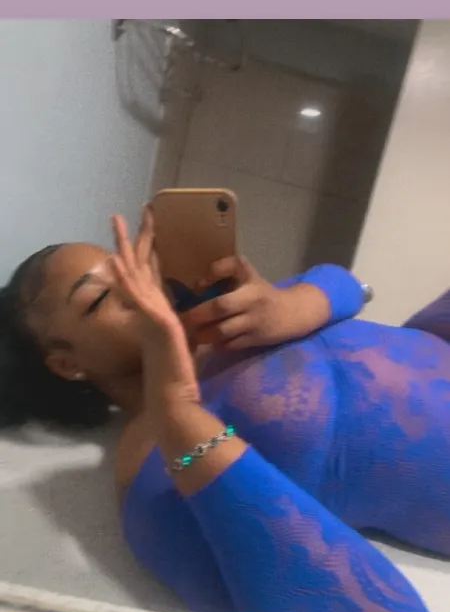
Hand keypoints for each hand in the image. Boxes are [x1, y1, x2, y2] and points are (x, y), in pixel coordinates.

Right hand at [111, 210, 199, 410]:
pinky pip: (135, 295)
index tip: (147, 229)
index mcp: (156, 309)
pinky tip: (116, 260)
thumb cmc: (178, 374)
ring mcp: (147, 314)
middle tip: (122, 214)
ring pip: (132, 274)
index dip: (147, 250)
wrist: (173, 397)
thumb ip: (184, 326)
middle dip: (132, 239)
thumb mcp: (185, 340)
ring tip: (115, 222)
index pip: (150, 273)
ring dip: (123, 247)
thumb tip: (195, 320)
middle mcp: (147, 308)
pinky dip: (124, 277)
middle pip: (137, 266)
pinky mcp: (153, 321)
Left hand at [181, 257, 330, 350]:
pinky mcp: (255, 340)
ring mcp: (254, 322)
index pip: (232, 267)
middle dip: (197, 314)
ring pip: (223, 330)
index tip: (198, 285)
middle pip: (220, 306)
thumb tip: (196, 285)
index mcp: (250, 279)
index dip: (212, 274)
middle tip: (179, 319)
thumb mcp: (247, 275)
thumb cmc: (261, 292)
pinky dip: (215, 345)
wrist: (292, 314)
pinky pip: (230, 345)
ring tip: (189, 334)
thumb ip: (223, 272)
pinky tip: (206, 343)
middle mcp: (252, 299)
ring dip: (203, 333)